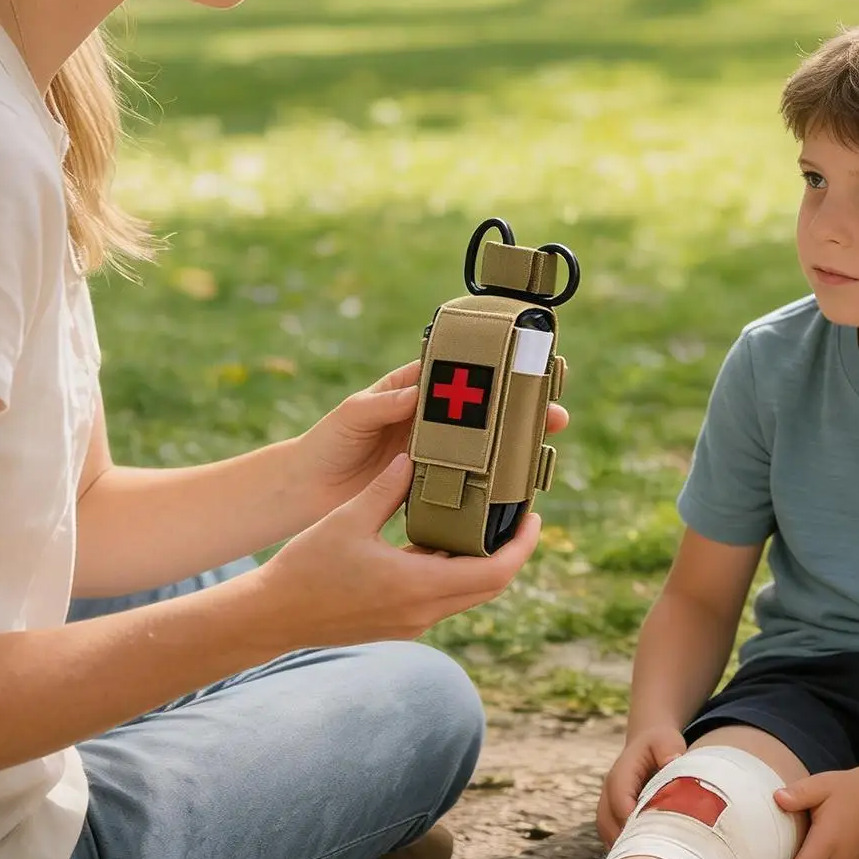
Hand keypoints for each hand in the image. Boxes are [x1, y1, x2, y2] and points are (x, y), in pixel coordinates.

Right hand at [258, 449, 541, 646]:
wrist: (270, 616)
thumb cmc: (305, 567)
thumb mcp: (348, 519)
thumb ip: (387, 489)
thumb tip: (414, 456)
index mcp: (415, 585)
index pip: (494, 573)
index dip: (522, 547)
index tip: (534, 517)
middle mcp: (421, 610)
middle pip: (489, 586)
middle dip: (511, 552)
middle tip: (520, 516)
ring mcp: (411, 622)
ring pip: (466, 593)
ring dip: (483, 562)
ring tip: (488, 522)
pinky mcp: (399, 623)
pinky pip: (442, 597)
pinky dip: (454, 570)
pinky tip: (445, 540)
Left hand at [294, 359, 569, 513]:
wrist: (306, 491)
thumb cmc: (326, 443)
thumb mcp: (352, 415)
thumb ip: (382, 402)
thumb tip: (418, 392)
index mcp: (413, 390)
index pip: (460, 373)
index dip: (494, 369)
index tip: (524, 367)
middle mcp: (430, 419)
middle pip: (484, 408)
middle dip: (520, 408)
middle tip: (552, 411)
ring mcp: (433, 451)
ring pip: (483, 443)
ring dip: (514, 443)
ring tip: (546, 442)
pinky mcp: (430, 482)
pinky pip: (468, 477)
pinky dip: (492, 479)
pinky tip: (517, 483)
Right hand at [597, 724, 686, 846]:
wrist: (646, 745)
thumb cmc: (658, 745)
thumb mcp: (666, 740)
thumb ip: (668, 749)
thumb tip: (673, 761)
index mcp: (621, 774)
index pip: (620, 800)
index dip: (633, 819)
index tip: (654, 834)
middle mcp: (608, 792)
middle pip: (608, 822)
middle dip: (628, 840)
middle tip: (653, 857)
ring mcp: (607, 806)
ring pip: (608, 833)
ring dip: (625, 847)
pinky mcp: (612, 817)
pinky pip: (613, 837)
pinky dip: (626, 849)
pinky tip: (646, 858)